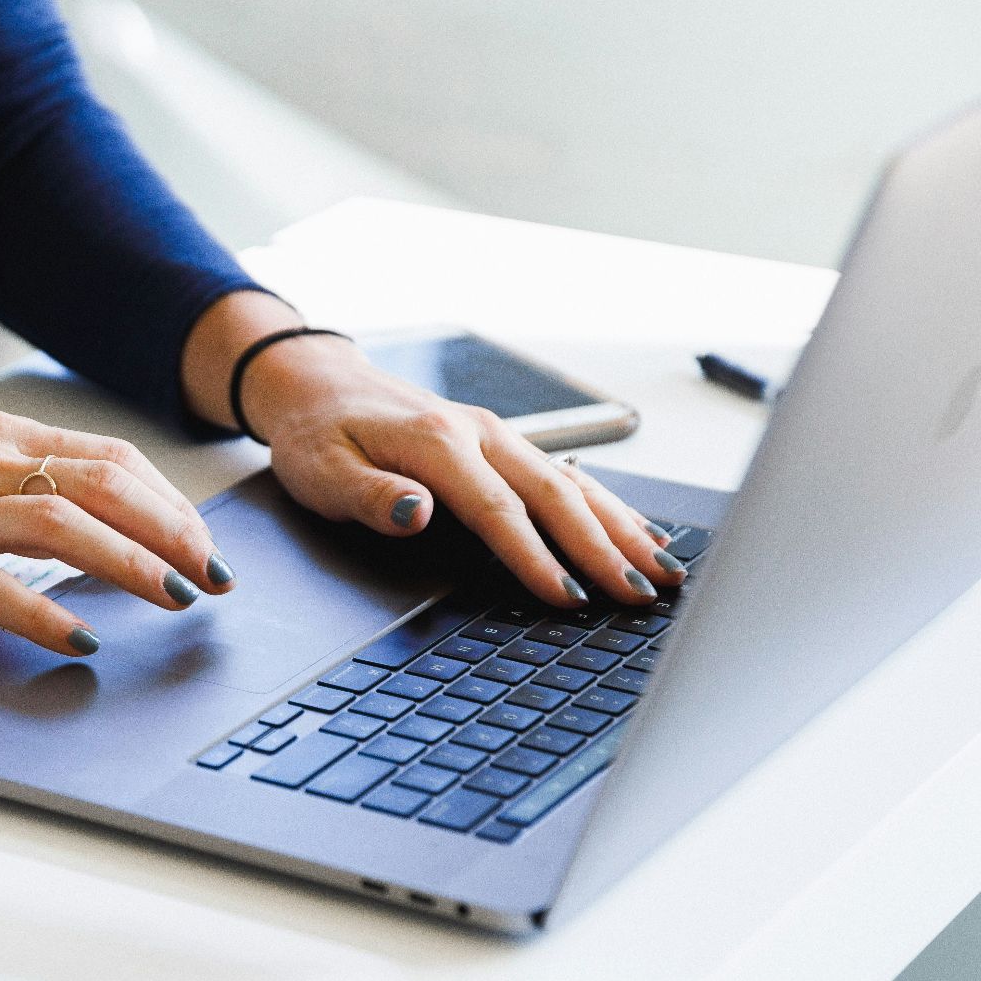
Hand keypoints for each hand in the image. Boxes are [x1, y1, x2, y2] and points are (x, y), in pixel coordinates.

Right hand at [0, 412, 233, 655]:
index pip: (110, 457)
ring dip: (133, 564)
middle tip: (213, 575)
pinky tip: (82, 640)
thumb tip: (108, 529)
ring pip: (66, 524)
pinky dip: (49, 614)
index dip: (170, 500)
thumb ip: (21, 491)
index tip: (205, 542)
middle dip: (174, 531)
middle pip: (104, 484)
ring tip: (174, 598)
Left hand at [241, 335, 681, 606]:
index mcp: (437, 442)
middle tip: (641, 595)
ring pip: (573, 482)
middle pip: (555, 495)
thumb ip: (372, 496)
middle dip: (603, 548)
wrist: (318, 383)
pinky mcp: (502, 442)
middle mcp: (479, 433)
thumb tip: (418, 512)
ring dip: (621, 527)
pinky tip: (637, 533)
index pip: (498, 509)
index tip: (568, 597)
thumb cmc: (317, 434)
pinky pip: (567, 474)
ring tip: (663, 570)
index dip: (536, 557)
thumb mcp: (322, 471)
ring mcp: (497, 435)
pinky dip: (607, 505)